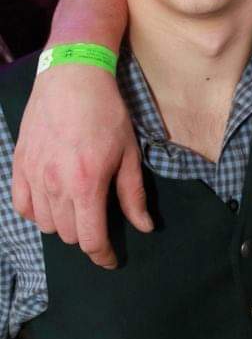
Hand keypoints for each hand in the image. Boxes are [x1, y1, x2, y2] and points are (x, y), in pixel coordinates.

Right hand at [12, 64, 152, 268]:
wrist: (73, 77)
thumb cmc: (106, 114)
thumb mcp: (129, 154)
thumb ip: (133, 194)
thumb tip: (144, 227)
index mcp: (86, 184)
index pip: (90, 239)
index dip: (103, 256)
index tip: (111, 260)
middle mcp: (55, 185)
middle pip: (68, 235)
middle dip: (87, 235)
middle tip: (100, 220)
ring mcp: (33, 175)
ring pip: (45, 224)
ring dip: (63, 224)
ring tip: (78, 208)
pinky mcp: (20, 164)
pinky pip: (23, 206)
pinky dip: (37, 212)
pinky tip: (52, 202)